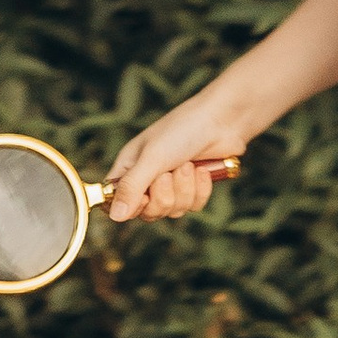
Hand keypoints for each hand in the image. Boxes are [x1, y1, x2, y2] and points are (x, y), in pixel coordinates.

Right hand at [105, 90, 246, 224]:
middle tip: (169, 173)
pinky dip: (200, 189)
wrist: (222, 120)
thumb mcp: (153, 157)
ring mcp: (172, 185)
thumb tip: (115, 216)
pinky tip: (202, 169)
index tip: (143, 196)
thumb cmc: (182, 130)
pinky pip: (193, 206)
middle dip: (164, 195)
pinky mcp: (194, 188)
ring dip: (184, 188)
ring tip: (188, 164)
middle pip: (148, 212)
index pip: (115, 202)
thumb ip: (132, 187)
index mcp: (129, 168)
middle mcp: (147, 179)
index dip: (129, 206)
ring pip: (173, 210)